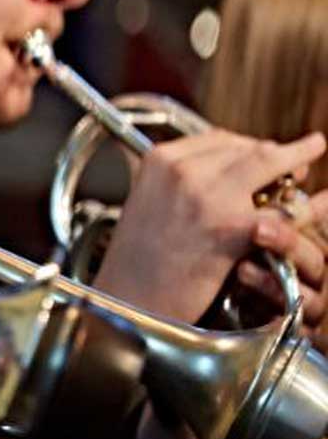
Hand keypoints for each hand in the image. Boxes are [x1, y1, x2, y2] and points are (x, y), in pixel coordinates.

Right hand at [96, 129, 326, 324]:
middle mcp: (182, 169)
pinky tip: (308, 211)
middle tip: (297, 164)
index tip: (264, 152)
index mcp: (159, 160)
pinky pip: (280, 210)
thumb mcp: (148, 203)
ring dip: (295, 165)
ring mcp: (208, 195)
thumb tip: (221, 175)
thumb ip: (178, 183)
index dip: (247, 144)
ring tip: (307, 167)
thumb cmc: (136, 262)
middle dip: (276, 153)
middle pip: (246, 146)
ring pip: (269, 162)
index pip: (216, 138)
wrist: (130, 300)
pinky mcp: (231, 226)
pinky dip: (298, 211)